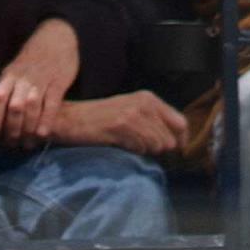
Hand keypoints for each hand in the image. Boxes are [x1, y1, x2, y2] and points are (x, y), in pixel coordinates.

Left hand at [0, 18, 79, 146]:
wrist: (56, 37)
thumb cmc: (31, 61)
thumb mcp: (12, 71)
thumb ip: (4, 90)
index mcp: (8, 77)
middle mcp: (23, 79)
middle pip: (14, 108)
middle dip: (11, 129)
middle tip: (12, 144)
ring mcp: (41, 80)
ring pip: (32, 108)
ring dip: (28, 129)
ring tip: (26, 145)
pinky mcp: (58, 82)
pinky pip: (52, 104)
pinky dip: (46, 120)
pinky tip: (42, 134)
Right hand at [50, 91, 187, 155]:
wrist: (69, 120)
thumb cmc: (98, 120)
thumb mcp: (130, 112)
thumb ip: (153, 122)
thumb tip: (175, 142)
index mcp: (148, 98)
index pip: (180, 123)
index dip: (180, 140)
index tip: (175, 152)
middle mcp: (143, 103)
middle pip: (169, 138)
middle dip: (158, 149)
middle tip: (140, 149)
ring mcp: (132, 114)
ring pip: (156, 145)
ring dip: (144, 151)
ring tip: (128, 145)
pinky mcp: (120, 125)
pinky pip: (139, 147)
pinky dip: (132, 151)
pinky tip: (120, 145)